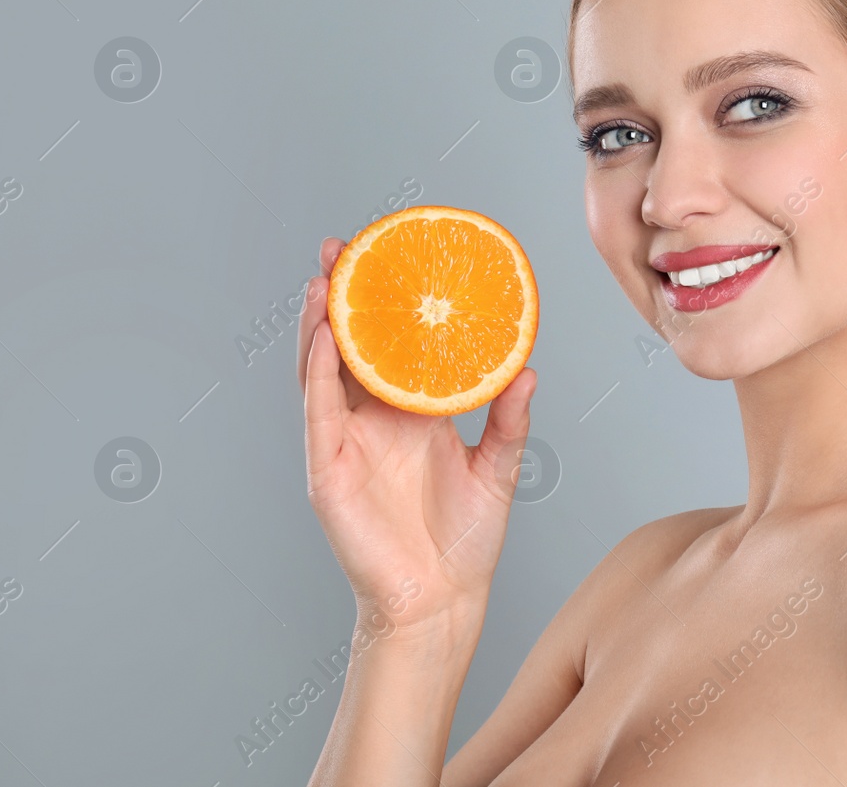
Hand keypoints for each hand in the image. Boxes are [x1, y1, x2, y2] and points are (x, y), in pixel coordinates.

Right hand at [297, 236, 537, 638]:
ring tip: (323, 278)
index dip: (388, 303)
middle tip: (342, 246)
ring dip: (320, 323)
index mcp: (413, 412)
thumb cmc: (465, 539)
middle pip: (350, 344)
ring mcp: (345, 441)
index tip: (392, 256)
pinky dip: (317, 372)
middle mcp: (374, 419)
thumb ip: (509, 418)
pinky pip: (318, 411)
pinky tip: (322, 338)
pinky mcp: (326, 468)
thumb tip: (529, 367)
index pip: (394, 345)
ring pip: (324, 369)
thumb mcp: (498, 467)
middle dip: (342, 295)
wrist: (442, 599)